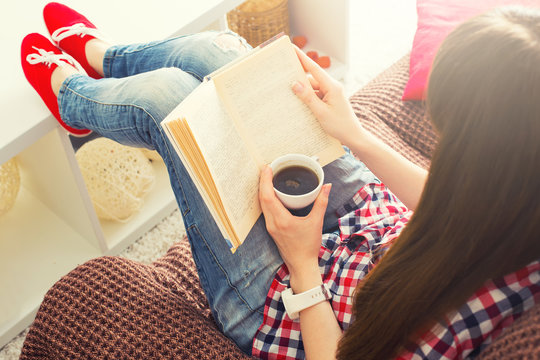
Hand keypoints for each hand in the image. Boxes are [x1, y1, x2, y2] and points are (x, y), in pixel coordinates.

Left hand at [258, 165, 331, 290]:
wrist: (301, 265)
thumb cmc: (309, 246)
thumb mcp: (316, 222)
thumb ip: (321, 202)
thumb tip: (326, 186)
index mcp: (281, 220)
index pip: (267, 196)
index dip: (265, 181)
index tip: (268, 168)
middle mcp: (272, 222)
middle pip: (261, 198)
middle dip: (262, 181)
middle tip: (267, 168)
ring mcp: (270, 226)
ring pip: (262, 204)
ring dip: (263, 190)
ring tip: (267, 177)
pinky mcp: (271, 229)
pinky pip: (265, 210)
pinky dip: (265, 198)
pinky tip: (270, 193)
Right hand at [292, 47, 364, 147]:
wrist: (353, 136)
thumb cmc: (339, 125)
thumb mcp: (321, 112)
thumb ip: (308, 97)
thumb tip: (295, 83)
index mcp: (332, 86)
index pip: (314, 68)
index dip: (302, 58)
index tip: (292, 48)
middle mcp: (332, 87)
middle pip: (311, 79)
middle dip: (298, 80)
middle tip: (283, 76)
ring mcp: (331, 93)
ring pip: (312, 89)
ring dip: (303, 93)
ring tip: (290, 98)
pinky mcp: (330, 100)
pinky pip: (316, 95)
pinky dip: (308, 99)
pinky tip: (300, 105)